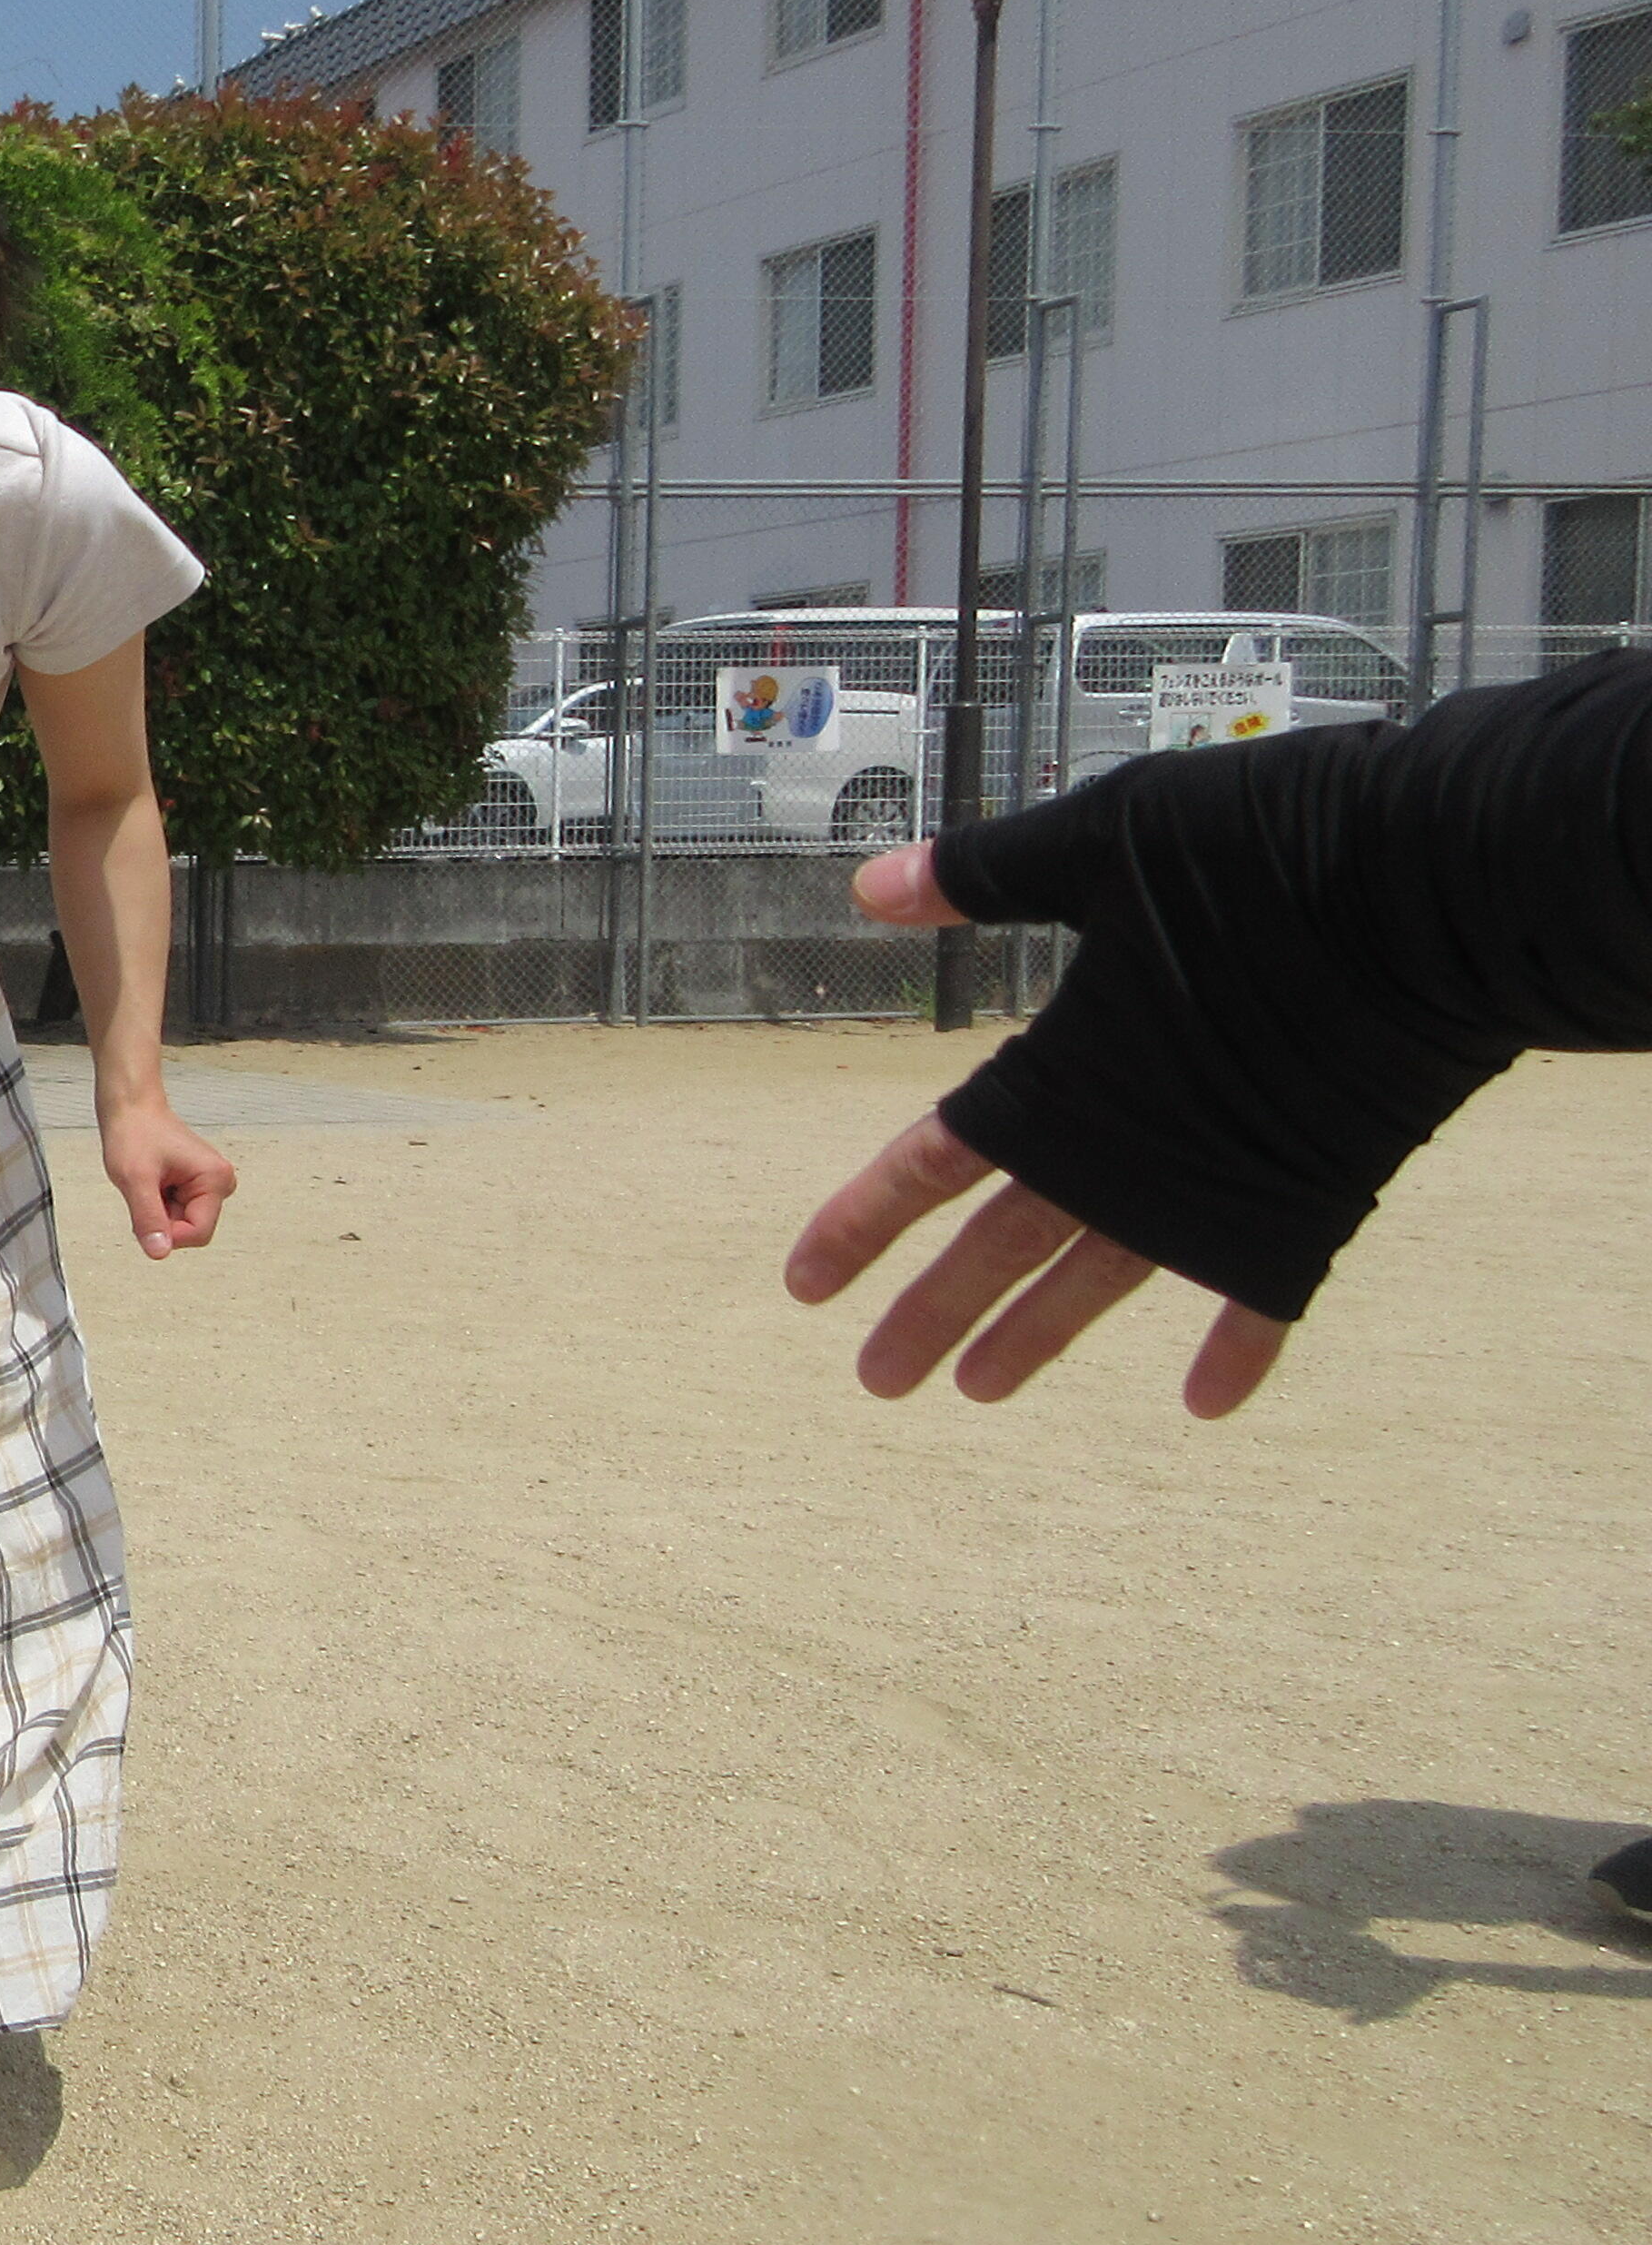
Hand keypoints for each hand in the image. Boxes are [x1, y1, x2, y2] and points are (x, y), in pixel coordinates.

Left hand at [98, 1094, 233, 1257]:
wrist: (130, 1108)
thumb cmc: (134, 1132)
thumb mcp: (135, 1179)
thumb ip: (148, 1219)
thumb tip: (159, 1253)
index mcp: (216, 1179)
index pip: (197, 1234)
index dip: (167, 1233)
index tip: (146, 1209)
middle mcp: (220, 1183)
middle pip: (191, 1230)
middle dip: (162, 1219)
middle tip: (146, 1189)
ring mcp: (210, 1184)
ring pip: (181, 1223)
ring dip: (158, 1211)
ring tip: (149, 1181)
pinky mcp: (197, 1185)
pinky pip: (176, 1212)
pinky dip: (158, 1204)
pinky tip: (152, 1181)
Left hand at [797, 843, 1287, 1414]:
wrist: (1438, 891)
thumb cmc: (1266, 848)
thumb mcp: (1101, 838)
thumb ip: (986, 877)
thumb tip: (872, 887)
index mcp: (1061, 1073)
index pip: (931, 1162)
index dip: (863, 1223)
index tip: (805, 1287)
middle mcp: (1123, 1149)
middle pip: (1002, 1247)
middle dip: (935, 1313)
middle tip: (878, 1381)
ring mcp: (1214, 1184)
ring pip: (1104, 1280)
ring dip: (1042, 1336)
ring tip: (982, 1391)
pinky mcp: (1311, 1197)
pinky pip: (1262, 1294)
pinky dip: (1238, 1348)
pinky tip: (1209, 1405)